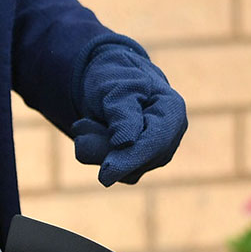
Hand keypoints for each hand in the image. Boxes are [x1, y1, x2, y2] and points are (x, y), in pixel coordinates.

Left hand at [73, 42, 187, 185]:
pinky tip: (89, 132)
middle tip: (79, 126)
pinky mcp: (136, 164)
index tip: (104, 176)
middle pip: (138, 160)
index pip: (155, 143)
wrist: (107, 76)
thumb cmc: (115, 75)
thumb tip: (125, 144)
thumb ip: (122, 114)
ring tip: (84, 124)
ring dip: (96, 149)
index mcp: (171, 110)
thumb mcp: (116, 86)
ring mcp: (155, 153)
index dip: (130, 160)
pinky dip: (95, 153)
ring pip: (123, 171)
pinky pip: (114, 171)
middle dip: (104, 147)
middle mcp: (169, 136)